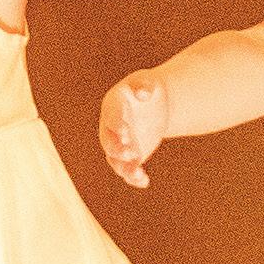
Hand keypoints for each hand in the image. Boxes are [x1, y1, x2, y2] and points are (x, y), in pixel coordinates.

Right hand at [98, 71, 169, 188]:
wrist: (154, 105)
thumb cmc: (147, 88)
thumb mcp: (148, 81)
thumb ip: (144, 85)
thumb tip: (143, 94)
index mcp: (112, 107)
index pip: (110, 117)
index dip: (116, 125)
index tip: (125, 132)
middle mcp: (111, 128)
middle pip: (108, 142)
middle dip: (117, 149)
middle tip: (131, 152)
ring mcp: (119, 144)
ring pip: (115, 160)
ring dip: (125, 168)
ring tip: (139, 173)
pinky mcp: (129, 156)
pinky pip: (128, 170)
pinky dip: (134, 178)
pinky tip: (144, 181)